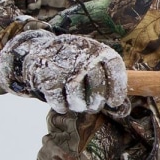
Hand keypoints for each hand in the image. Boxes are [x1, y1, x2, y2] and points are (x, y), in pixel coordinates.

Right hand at [0, 30, 128, 114]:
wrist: (38, 50)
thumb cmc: (74, 62)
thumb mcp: (93, 63)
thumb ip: (108, 82)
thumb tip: (121, 109)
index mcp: (98, 50)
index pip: (115, 70)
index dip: (117, 89)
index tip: (114, 102)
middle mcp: (82, 55)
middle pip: (97, 88)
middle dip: (96, 103)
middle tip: (93, 106)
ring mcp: (63, 66)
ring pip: (77, 98)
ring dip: (79, 106)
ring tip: (78, 104)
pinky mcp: (46, 76)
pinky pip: (58, 101)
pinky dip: (62, 106)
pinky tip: (64, 104)